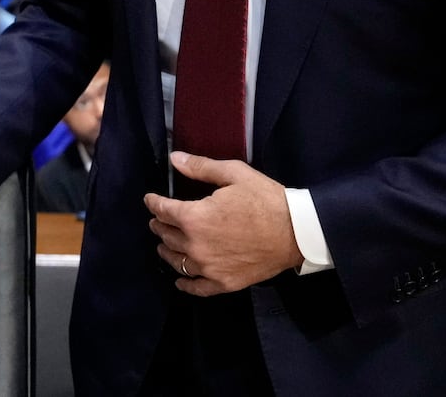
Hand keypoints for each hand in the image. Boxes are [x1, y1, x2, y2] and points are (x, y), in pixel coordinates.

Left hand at [143, 152, 303, 296]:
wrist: (295, 232)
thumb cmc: (266, 200)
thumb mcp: (234, 174)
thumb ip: (201, 167)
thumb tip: (175, 159)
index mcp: (195, 217)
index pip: (163, 211)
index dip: (153, 203)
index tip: (150, 200)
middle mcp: (195, 246)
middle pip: (166, 235)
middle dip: (159, 224)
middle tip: (158, 219)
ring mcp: (208, 268)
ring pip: (176, 261)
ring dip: (167, 250)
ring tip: (164, 244)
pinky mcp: (223, 283)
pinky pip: (195, 287)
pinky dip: (185, 283)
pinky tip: (180, 280)